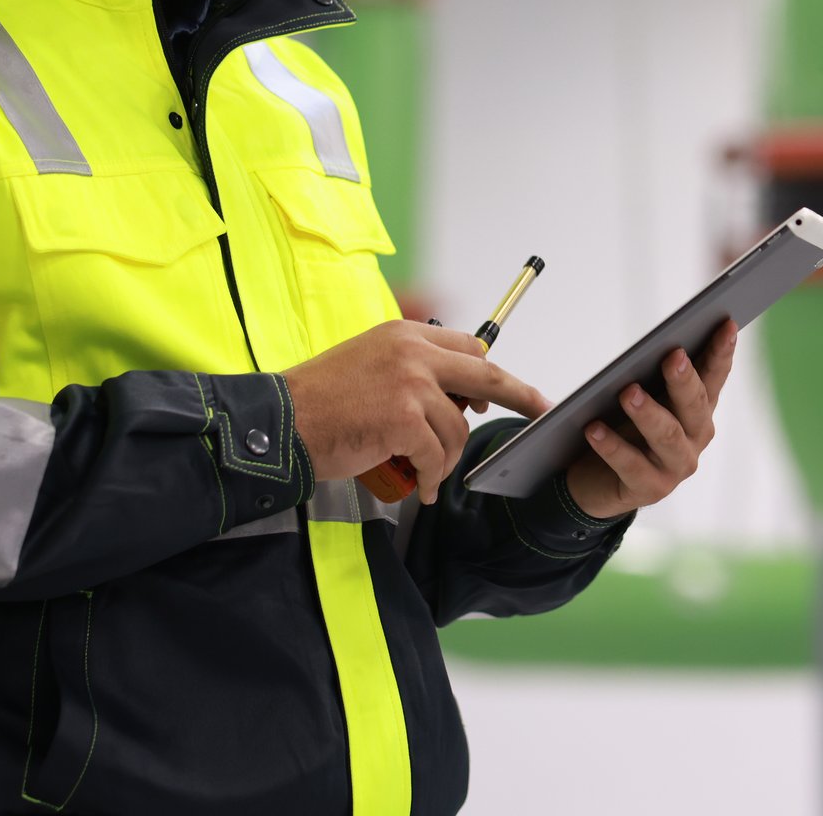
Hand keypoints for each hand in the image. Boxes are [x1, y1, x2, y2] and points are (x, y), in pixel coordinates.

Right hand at [285, 320, 547, 503]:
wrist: (282, 421)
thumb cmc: (319, 401)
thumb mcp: (370, 364)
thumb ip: (411, 371)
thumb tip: (456, 397)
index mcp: (405, 335)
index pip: (466, 346)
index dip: (485, 371)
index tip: (503, 388)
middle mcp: (413, 352)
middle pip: (486, 372)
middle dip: (521, 394)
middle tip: (540, 409)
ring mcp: (411, 384)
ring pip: (457, 428)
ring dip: (446, 458)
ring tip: (424, 473)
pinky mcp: (405, 419)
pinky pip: (436, 456)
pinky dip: (429, 478)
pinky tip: (417, 487)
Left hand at [562, 318, 738, 519]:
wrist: (597, 481)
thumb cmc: (623, 427)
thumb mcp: (637, 396)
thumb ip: (643, 374)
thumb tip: (636, 349)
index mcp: (698, 408)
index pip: (714, 375)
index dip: (722, 351)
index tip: (726, 323)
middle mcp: (695, 437)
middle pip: (694, 405)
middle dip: (685, 380)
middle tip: (673, 356)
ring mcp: (676, 465)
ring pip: (666, 436)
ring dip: (648, 413)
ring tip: (627, 392)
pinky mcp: (650, 489)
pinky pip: (630, 465)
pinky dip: (612, 446)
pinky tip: (593, 429)